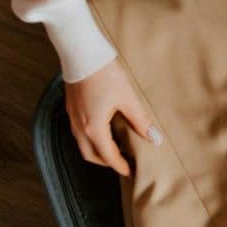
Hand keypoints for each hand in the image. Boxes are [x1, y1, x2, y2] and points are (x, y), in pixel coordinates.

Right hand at [65, 58, 161, 176]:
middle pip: (91, 155)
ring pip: (83, 145)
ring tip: (115, 149)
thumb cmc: (105, 75)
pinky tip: (103, 131)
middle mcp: (79, 127)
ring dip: (98, 151)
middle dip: (107, 162)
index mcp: (93, 128)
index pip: (108, 155)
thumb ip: (140, 121)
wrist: (82, 54)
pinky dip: (91, 139)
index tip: (131, 172)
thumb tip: (155, 139)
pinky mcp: (71, 109)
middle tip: (123, 163)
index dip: (120, 166)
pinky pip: (79, 133)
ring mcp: (72, 118)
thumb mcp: (128, 98)